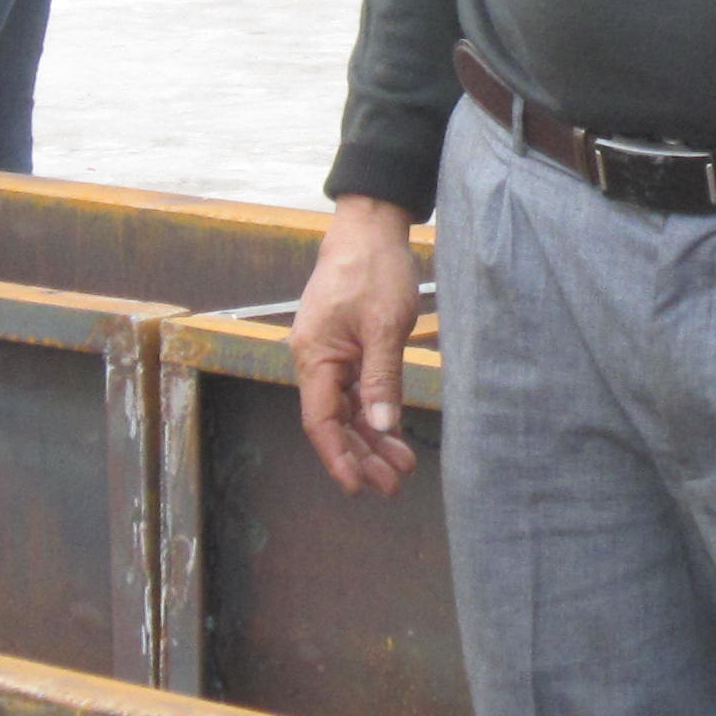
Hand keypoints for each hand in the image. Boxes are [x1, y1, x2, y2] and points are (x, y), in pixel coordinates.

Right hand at [295, 194, 425, 495]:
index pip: (320, 422)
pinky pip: (355, 391)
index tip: (357, 487)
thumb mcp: (385, 325)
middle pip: (334, 423)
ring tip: (401, 468)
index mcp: (314, 357)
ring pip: (346, 410)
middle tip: (392, 486)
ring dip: (371, 440)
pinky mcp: (345, 348)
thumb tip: (381, 427)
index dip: (338, 458)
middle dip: (361, 457)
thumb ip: (382, 378)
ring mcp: (329, 355)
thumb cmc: (373, 269)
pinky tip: (393, 434)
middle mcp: (314, 361)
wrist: (368, 228)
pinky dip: (374, 413)